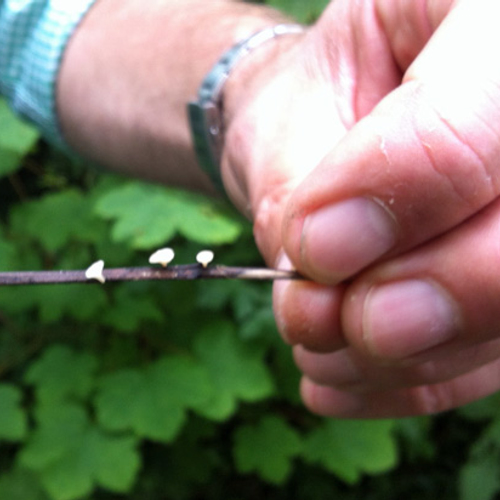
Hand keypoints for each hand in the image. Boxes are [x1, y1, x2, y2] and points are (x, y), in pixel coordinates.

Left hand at [225, 0, 499, 416]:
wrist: (338, 118)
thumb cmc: (324, 94)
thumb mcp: (304, 103)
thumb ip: (314, 181)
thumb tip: (326, 274)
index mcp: (494, 28)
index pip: (496, 116)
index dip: (406, 184)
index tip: (314, 241)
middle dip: (430, 294)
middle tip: (324, 317)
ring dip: (408, 354)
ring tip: (318, 342)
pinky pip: (490, 357)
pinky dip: (413, 381)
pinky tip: (339, 377)